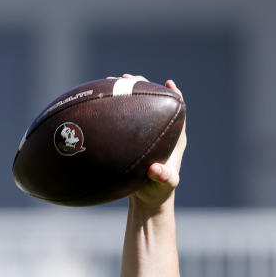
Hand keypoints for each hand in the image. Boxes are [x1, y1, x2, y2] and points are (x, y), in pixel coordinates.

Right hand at [125, 75, 186, 207]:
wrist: (146, 199)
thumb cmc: (159, 191)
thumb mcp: (163, 186)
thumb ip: (163, 178)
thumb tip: (156, 170)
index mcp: (174, 138)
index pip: (178, 111)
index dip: (174, 95)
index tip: (168, 83)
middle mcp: (160, 131)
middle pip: (154, 101)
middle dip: (143, 86)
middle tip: (127, 78)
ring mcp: (144, 133)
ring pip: (137, 106)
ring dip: (125, 91)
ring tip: (112, 80)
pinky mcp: (130, 137)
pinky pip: (122, 118)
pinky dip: (112, 107)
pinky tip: (96, 98)